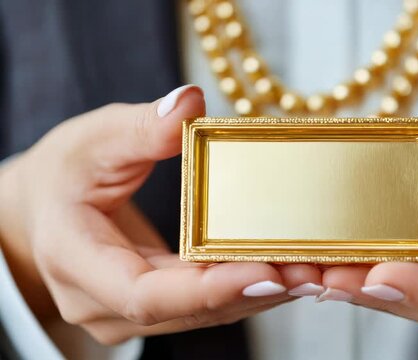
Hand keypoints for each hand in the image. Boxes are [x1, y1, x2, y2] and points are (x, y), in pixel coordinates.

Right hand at [0, 85, 322, 344]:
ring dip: (265, 292)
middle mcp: (105, 305)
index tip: (269, 271)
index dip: (210, 289)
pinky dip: (251, 287)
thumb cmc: (62, 177)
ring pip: (208, 313)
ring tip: (319, 271)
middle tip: (316, 269)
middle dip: (258, 290)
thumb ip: (137, 127)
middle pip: (193, 310)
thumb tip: (189, 103)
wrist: (43, 215)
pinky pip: (209, 304)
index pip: (146, 295)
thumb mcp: (89, 142)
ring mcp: (132, 314)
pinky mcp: (160, 307)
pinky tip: (292, 269)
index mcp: (78, 263)